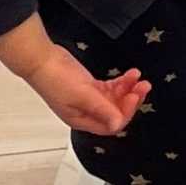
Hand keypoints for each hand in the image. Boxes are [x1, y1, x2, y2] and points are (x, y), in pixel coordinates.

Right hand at [24, 45, 149, 135]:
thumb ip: (101, 108)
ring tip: (138, 77)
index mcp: (82, 120)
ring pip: (114, 98)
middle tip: (143, 86)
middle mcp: (87, 111)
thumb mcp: (81, 95)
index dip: (124, 113)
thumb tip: (118, 124)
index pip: (110, 125)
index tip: (134, 97)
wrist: (42, 59)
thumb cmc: (55, 79)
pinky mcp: (89, 85)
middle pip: (114, 112)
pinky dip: (121, 82)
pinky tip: (130, 74)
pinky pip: (110, 88)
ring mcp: (88, 98)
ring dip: (128, 89)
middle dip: (131, 100)